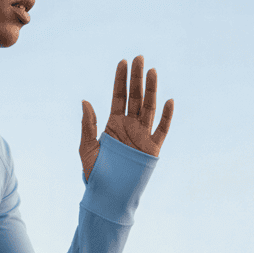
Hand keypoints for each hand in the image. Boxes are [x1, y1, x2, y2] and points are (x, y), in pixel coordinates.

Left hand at [80, 55, 173, 178]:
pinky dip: (166, 116)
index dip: (121, 79)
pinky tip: (169, 100)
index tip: (123, 62)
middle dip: (137, 77)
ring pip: (149, 107)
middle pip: (135, 96)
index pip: (118, 96)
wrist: (108, 194)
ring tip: (152, 71)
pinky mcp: (152, 148)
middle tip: (139, 58)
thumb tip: (85, 101)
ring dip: (151, 89)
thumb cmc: (95, 172)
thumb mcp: (87, 147)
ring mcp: (142, 135)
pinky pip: (162, 129)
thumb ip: (88, 124)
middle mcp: (129, 126)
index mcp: (113, 123)